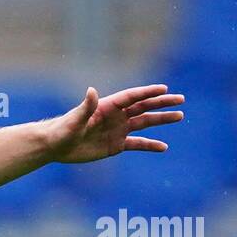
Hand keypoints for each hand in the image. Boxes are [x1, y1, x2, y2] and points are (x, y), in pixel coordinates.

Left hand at [46, 84, 184, 163]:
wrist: (56, 146)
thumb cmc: (62, 130)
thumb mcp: (75, 120)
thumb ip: (86, 106)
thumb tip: (92, 90)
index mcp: (107, 106)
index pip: (132, 97)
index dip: (148, 92)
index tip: (164, 89)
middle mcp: (116, 116)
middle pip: (143, 107)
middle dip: (162, 103)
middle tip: (180, 100)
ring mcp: (118, 130)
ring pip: (144, 123)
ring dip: (161, 120)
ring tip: (179, 116)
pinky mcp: (116, 145)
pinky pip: (137, 144)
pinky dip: (150, 145)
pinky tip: (163, 147)